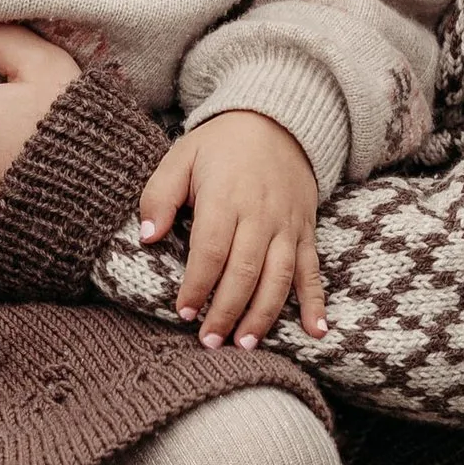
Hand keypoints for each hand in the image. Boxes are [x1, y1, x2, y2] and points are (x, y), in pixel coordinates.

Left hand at [138, 111, 324, 348]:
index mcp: (226, 197)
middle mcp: (261, 215)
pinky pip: (313, 271)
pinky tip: (316, 332)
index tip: (184, 311)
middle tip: (209, 342)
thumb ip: (160, 196)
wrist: (277, 120)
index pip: (212, 250)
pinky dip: (316, 303)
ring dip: (263, 316)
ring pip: (278, 278)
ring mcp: (288, 225)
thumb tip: (147, 236)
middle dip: (227, 311)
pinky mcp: (306, 231)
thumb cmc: (220, 145)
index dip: (198, 284)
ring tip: (245, 344)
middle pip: (245, 271)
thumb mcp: (181, 156)